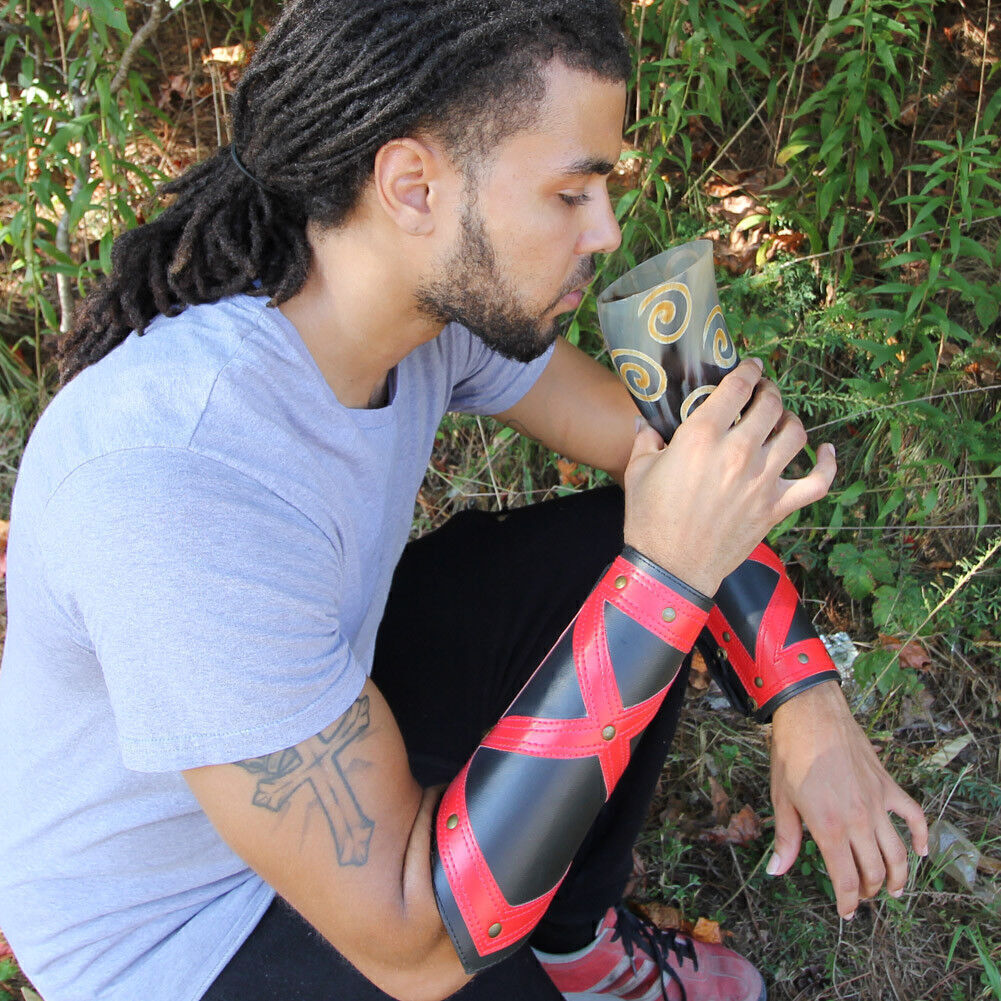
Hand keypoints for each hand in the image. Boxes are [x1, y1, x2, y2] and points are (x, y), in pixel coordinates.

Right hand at [622, 358, 835, 594]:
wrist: (671, 567)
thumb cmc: (650, 520)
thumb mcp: (638, 472)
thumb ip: (645, 441)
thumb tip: (644, 424)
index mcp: (702, 436)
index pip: (736, 387)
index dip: (747, 370)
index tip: (750, 367)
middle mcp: (738, 452)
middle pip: (770, 405)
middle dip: (768, 392)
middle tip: (762, 393)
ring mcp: (763, 480)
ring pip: (795, 434)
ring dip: (791, 420)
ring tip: (781, 419)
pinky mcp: (777, 506)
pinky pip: (818, 481)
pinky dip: (828, 464)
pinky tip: (826, 452)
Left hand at [768, 680, 928, 918]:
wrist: (811, 716)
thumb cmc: (791, 755)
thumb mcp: (781, 798)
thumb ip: (785, 839)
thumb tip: (776, 870)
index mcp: (829, 827)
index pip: (846, 879)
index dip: (847, 902)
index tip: (846, 913)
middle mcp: (858, 820)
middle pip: (875, 870)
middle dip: (869, 890)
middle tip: (862, 895)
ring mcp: (877, 803)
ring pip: (897, 852)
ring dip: (899, 876)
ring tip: (895, 890)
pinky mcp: (887, 786)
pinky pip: (913, 815)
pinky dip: (921, 835)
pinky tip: (919, 849)